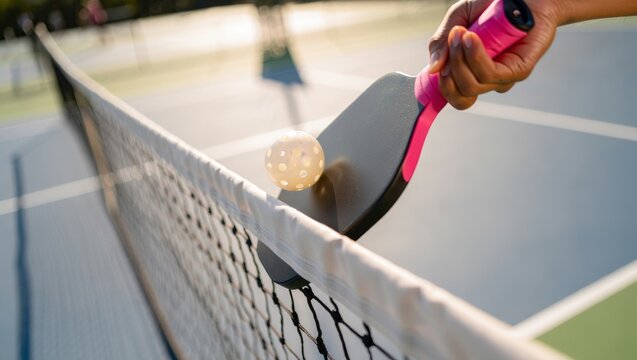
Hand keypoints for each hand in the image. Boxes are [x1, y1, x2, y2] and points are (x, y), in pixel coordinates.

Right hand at [427, 0, 561, 109]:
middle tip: (451, 40)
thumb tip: (433, 69)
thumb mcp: (457, 20)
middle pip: (462, 96)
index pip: (457, 98)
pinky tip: (472, 38)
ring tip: (462, 33)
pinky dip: (476, 57)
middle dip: (450, 71)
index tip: (435, 72)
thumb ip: (441, 44)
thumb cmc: (491, 6)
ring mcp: (505, 76)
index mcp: (473, 71)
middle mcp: (489, 78)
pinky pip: (491, 74)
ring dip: (461, 60)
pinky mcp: (520, 69)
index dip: (444, 91)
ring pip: (474, 86)